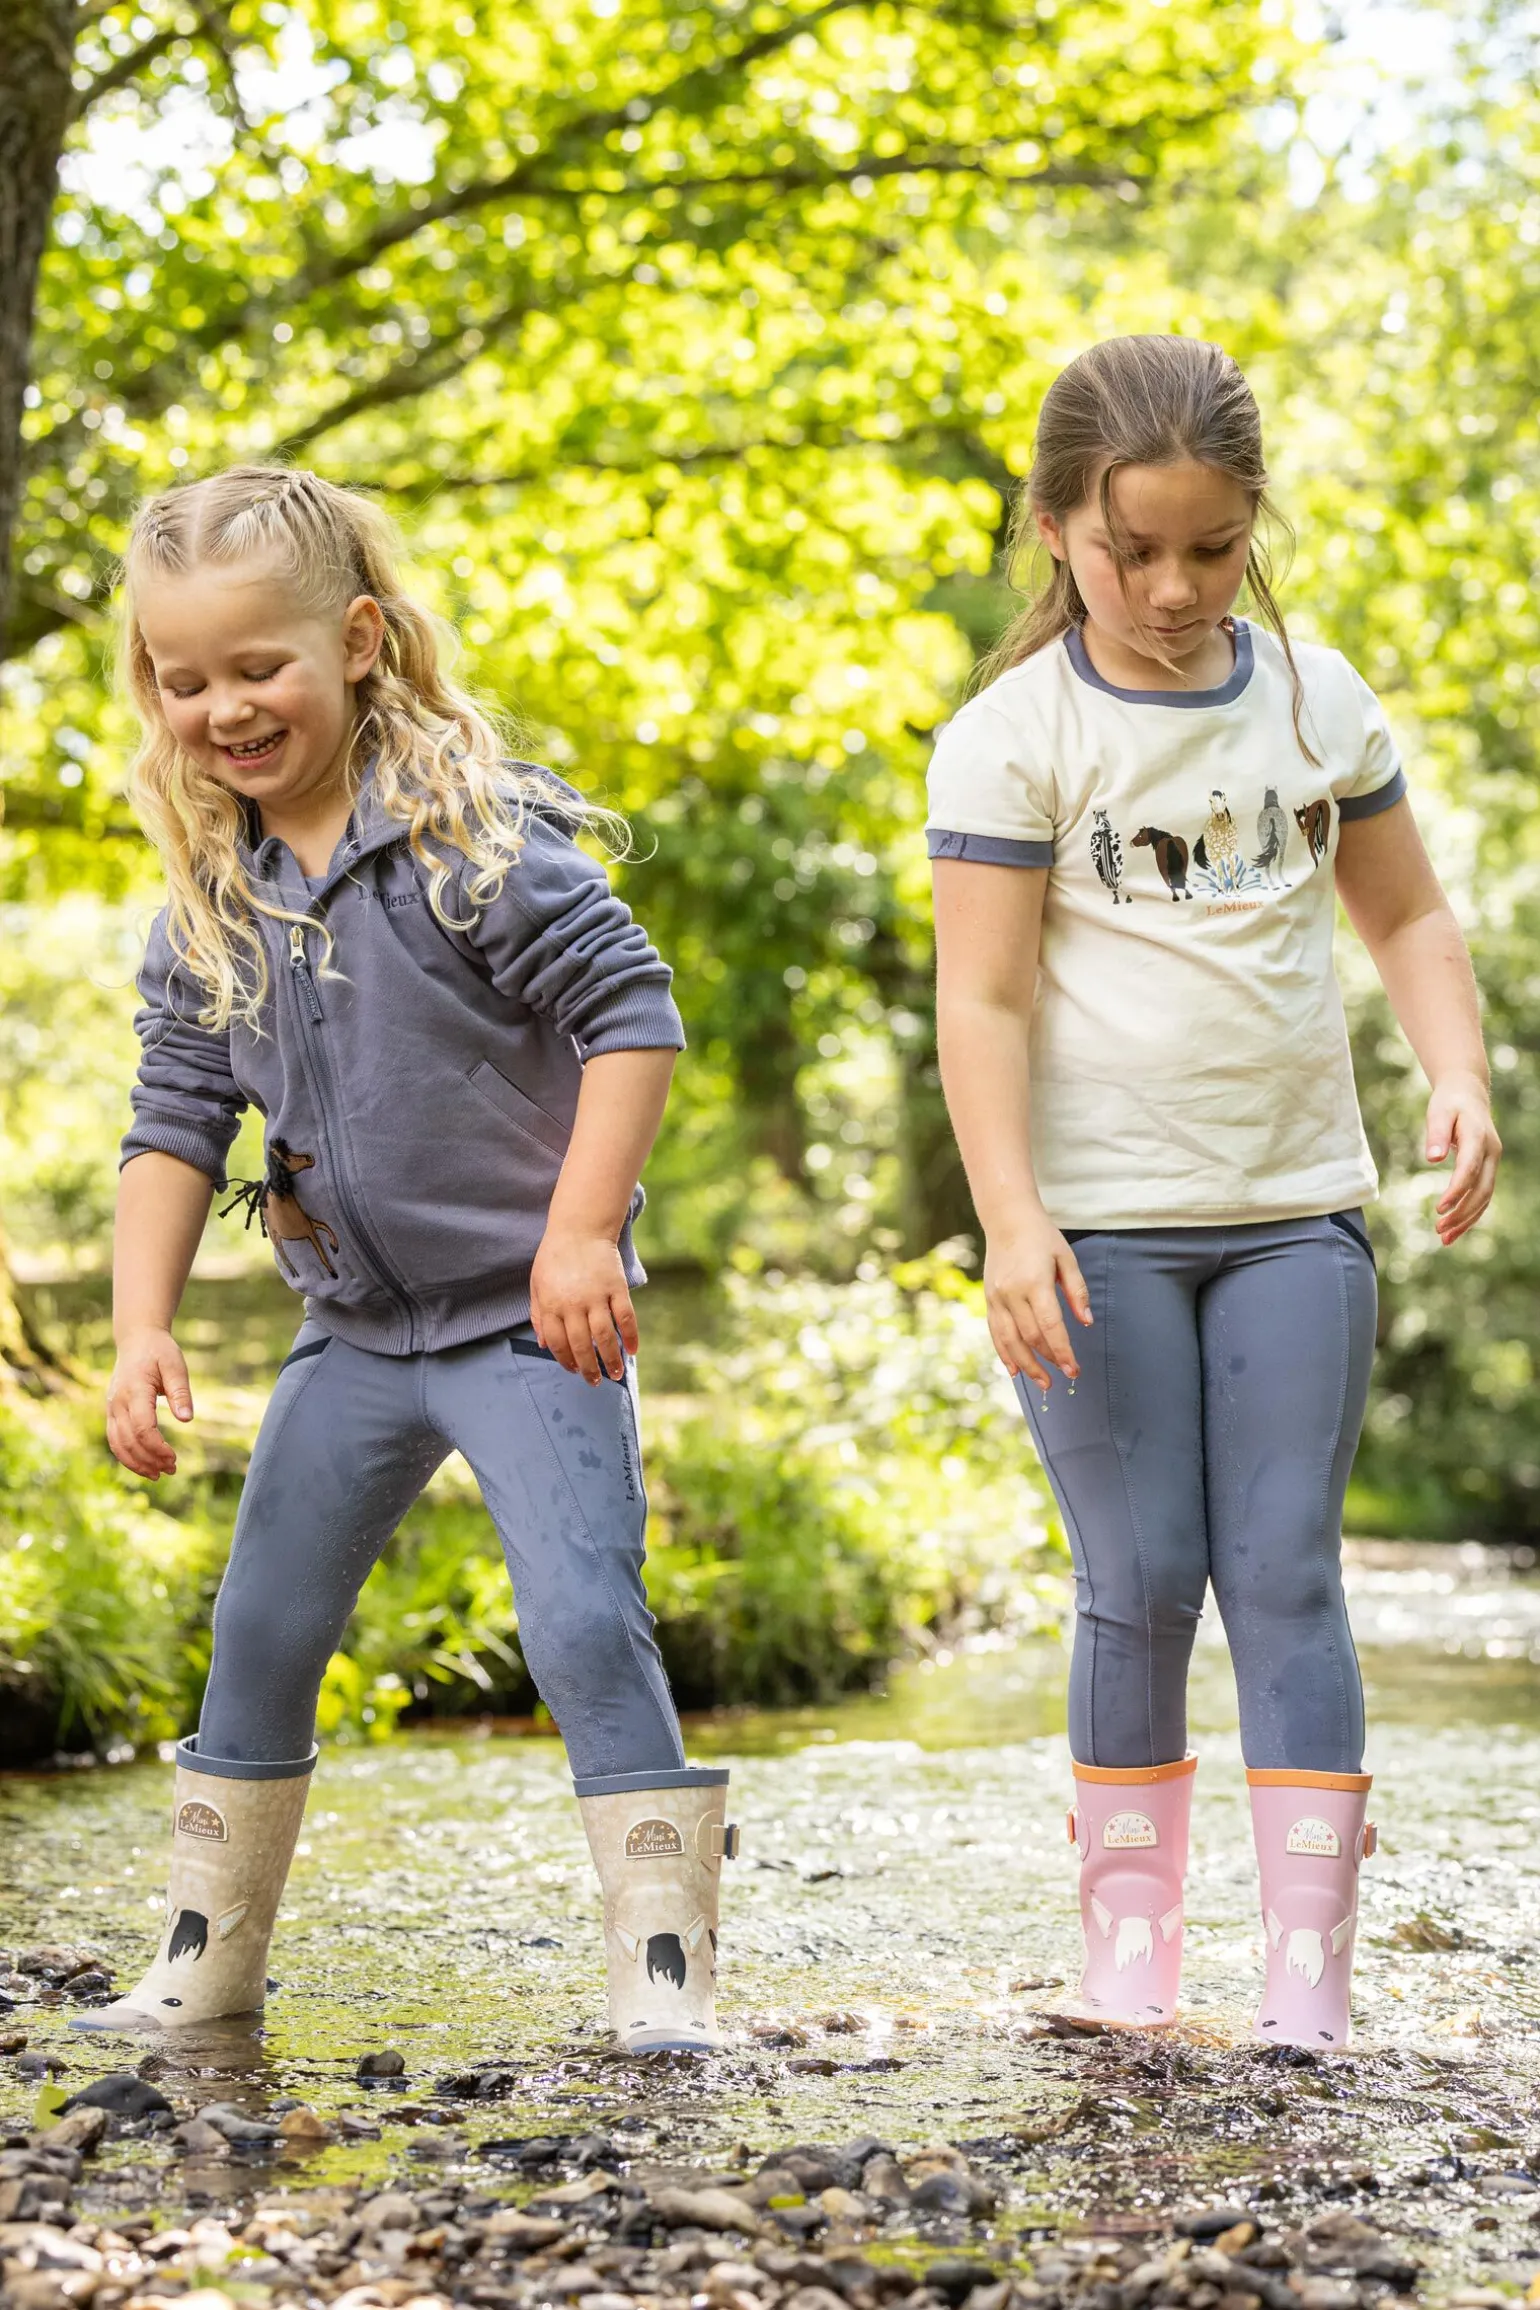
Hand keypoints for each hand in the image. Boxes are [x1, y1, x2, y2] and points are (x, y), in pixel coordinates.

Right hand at [107, 1326, 193, 1478]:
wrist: (136, 1340)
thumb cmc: (159, 1352)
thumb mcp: (175, 1365)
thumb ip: (181, 1392)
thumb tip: (187, 1420)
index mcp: (134, 1390)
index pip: (142, 1427)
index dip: (157, 1447)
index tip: (174, 1458)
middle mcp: (118, 1402)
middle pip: (129, 1441)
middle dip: (149, 1459)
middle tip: (172, 1470)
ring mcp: (111, 1408)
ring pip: (118, 1444)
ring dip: (137, 1463)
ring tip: (160, 1474)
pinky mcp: (112, 1413)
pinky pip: (115, 1440)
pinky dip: (128, 1457)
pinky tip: (146, 1465)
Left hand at [530, 1229, 637, 1383]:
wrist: (580, 1228)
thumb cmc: (555, 1257)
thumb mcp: (537, 1285)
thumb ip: (538, 1315)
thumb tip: (544, 1345)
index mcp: (551, 1305)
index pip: (558, 1343)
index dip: (566, 1360)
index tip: (574, 1370)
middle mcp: (574, 1304)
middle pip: (582, 1345)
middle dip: (588, 1368)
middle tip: (595, 1382)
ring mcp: (597, 1296)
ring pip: (605, 1336)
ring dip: (611, 1359)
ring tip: (615, 1374)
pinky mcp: (616, 1287)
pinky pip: (626, 1317)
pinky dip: (631, 1336)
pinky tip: (632, 1350)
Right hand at [983, 1210, 1092, 1389]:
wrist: (1007, 1218)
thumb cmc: (1042, 1237)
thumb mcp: (1067, 1259)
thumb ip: (1077, 1292)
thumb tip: (1086, 1323)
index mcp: (1035, 1283)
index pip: (1051, 1327)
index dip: (1063, 1351)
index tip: (1074, 1369)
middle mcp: (1012, 1293)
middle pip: (1031, 1338)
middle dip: (1049, 1361)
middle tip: (1065, 1377)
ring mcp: (997, 1297)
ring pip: (1010, 1341)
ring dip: (1026, 1365)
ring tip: (1042, 1383)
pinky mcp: (989, 1299)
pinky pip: (995, 1332)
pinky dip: (1004, 1353)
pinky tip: (1013, 1370)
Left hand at [1426, 1072, 1500, 1245]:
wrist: (1468, 1094)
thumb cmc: (1449, 1103)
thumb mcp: (1438, 1112)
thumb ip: (1436, 1134)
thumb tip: (1433, 1159)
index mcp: (1477, 1137)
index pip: (1469, 1170)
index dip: (1456, 1191)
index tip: (1439, 1209)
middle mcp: (1490, 1152)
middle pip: (1482, 1189)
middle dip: (1462, 1213)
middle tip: (1439, 1230)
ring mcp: (1492, 1161)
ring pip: (1485, 1197)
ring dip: (1467, 1219)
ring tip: (1444, 1238)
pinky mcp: (1487, 1168)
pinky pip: (1482, 1195)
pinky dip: (1470, 1213)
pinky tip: (1454, 1229)